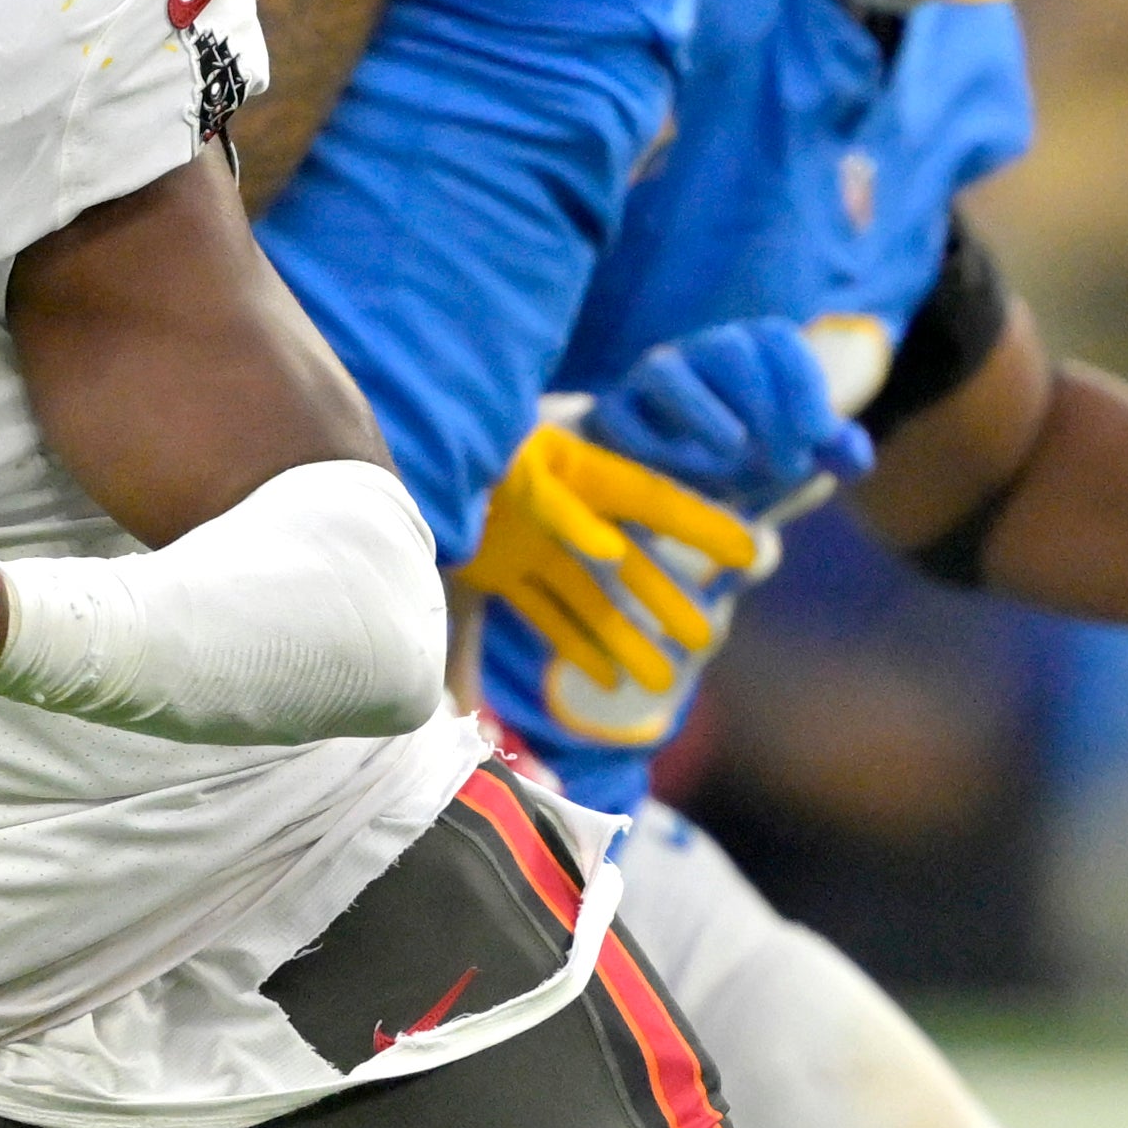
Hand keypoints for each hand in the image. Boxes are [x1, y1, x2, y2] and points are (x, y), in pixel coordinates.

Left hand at [452, 415, 766, 699]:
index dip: (699, 525)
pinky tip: (603, 677)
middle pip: (623, 561)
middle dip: (661, 600)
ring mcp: (522, 542)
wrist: (378, 445)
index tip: (749, 554)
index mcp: (566, 466)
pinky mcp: (490, 568)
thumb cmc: (443, 446)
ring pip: (587, 597)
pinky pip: (541, 610)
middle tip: (705, 638)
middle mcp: (553, 506)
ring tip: (658, 681)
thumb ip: (558, 511)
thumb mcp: (503, 472)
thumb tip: (609, 553)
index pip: (647, 499)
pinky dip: (570, 643)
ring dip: (622, 637)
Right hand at [578, 319, 869, 518]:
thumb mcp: (795, 456)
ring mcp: (651, 379)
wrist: (673, 481)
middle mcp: (700, 352)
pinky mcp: (610, 413)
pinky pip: (619, 413)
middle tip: (786, 466)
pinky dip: (648, 443)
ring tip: (736, 454)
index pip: (778, 340)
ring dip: (704, 412)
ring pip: (667, 370)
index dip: (802, 384)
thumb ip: (833, 451)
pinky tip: (679, 476)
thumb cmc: (746, 459)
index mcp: (751, 350)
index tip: (819, 437)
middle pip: (729, 349)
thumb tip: (855, 455)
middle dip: (763, 405)